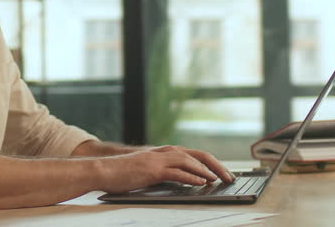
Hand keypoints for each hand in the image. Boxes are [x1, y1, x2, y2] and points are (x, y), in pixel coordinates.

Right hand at [97, 145, 234, 192]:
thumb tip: (185, 181)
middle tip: (230, 177)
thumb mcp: (149, 171)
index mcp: (164, 152)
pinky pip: (177, 172)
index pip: (194, 154)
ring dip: (208, 170)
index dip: (212, 163)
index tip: (223, 173)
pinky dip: (191, 176)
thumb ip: (165, 172)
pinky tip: (201, 182)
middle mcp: (164, 152)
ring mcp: (158, 159)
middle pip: (198, 155)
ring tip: (220, 180)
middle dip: (217, 165)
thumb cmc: (123, 173)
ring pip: (190, 161)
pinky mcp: (153, 169)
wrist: (103, 170)